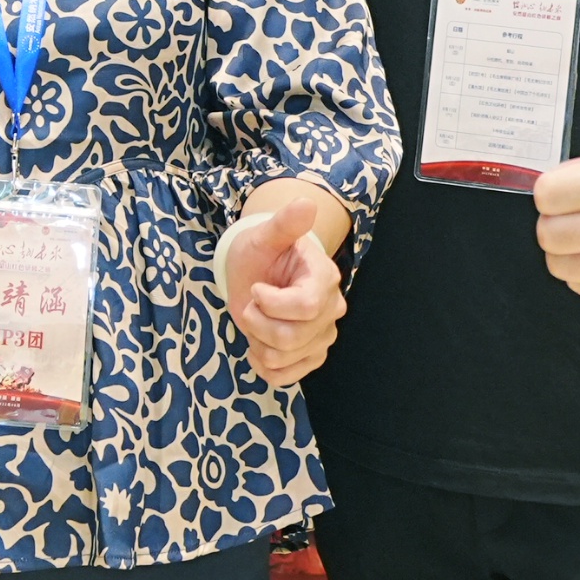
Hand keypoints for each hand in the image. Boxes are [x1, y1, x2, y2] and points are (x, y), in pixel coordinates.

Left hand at [219, 197, 344, 386]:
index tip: (256, 289)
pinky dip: (263, 365)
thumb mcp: (264, 236)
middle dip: (256, 323)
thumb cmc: (260, 252)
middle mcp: (330, 309)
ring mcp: (322, 336)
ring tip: (255, 320)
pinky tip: (258, 344)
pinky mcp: (311, 356)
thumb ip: (284, 224)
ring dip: (256, 342)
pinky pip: (285, 376)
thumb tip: (306, 203)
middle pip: (291, 337)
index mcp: (323, 278)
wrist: (257, 273)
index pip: (306, 306)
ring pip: (284, 358)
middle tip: (249, 303)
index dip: (272, 304)